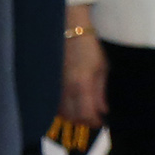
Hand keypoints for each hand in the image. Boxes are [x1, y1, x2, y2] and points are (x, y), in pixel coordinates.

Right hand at [60, 8, 106, 131]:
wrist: (70, 32)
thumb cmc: (90, 49)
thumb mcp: (102, 69)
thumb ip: (101, 92)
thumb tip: (103, 111)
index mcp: (82, 85)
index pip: (86, 114)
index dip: (95, 122)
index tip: (102, 122)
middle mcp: (66, 88)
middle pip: (73, 117)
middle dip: (85, 121)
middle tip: (95, 119)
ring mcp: (56, 86)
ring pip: (62, 112)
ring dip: (74, 116)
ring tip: (85, 113)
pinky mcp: (51, 82)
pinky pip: (56, 103)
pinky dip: (64, 109)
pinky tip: (73, 105)